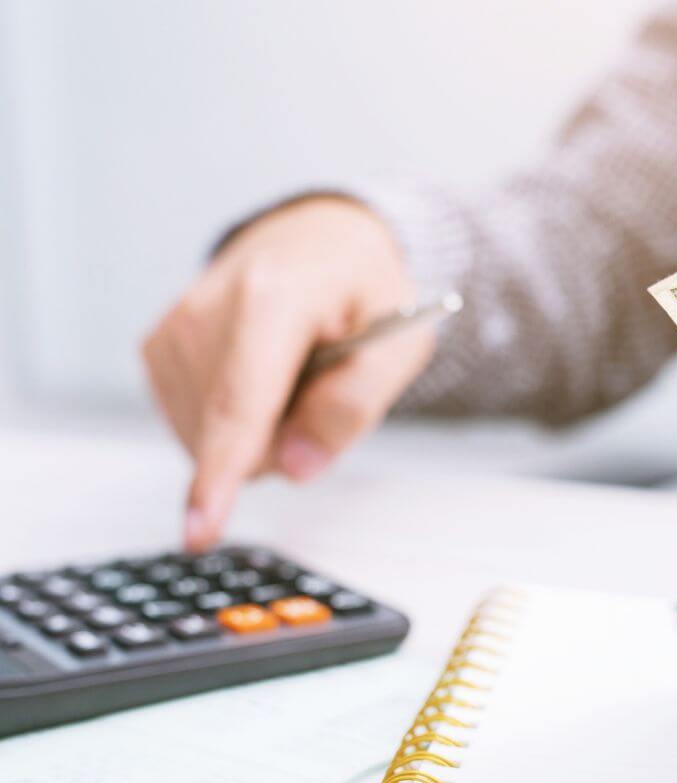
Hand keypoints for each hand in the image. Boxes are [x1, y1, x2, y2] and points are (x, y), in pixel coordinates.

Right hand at [142, 196, 433, 549]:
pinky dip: (234, 420)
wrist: (319, 240)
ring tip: (293, 371)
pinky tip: (260, 378)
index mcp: (273, 298)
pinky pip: (194, 426)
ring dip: (261, 429)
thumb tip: (294, 467)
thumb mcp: (399, 343)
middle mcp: (207, 309)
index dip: (221, 473)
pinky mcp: (158, 349)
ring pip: (208, 439)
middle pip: (231, 435)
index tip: (199, 530)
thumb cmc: (363, 289)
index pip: (240, 403)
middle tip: (324, 383)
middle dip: (285, 438)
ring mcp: (174, 329)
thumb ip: (354, 406)